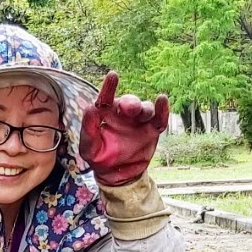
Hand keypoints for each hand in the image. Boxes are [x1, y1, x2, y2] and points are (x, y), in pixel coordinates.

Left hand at [79, 71, 168, 185]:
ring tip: (141, 113)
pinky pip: (159, 120)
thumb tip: (91, 107)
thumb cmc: (100, 158)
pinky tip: (163, 101)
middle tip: (130, 107)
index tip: (113, 76)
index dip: (109, 87)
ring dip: (144, 108)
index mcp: (106, 114)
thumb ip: (88, 129)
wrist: (117, 176)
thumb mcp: (89, 147)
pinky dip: (163, 111)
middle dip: (131, 102)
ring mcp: (139, 122)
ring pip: (145, 109)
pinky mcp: (152, 131)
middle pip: (129, 103)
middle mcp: (123, 115)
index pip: (106, 98)